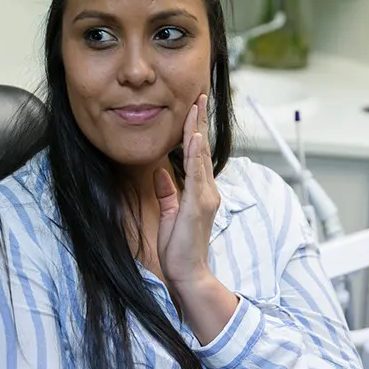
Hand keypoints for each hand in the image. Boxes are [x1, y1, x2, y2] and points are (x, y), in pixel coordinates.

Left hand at [154, 94, 220, 287]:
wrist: (187, 273)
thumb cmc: (179, 249)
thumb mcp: (169, 214)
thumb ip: (167, 192)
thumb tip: (160, 172)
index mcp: (200, 192)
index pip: (197, 155)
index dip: (194, 131)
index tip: (193, 109)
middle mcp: (207, 191)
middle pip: (203, 149)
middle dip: (200, 121)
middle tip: (199, 95)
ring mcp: (205, 197)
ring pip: (201, 156)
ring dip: (198, 129)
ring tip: (197, 106)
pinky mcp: (199, 206)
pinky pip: (197, 175)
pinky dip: (196, 155)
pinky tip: (194, 138)